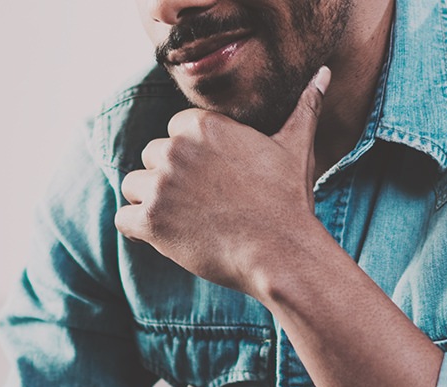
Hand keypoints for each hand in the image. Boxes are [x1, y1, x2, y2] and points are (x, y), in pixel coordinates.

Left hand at [115, 66, 333, 295]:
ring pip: (134, 186)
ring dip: (152, 203)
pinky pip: (123, 219)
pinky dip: (139, 230)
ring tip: (187, 220)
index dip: (192, 158)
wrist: (281, 252)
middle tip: (204, 203)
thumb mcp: (296, 147)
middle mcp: (175, 148)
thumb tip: (323, 74)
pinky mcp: (150, 220)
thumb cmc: (288, 200)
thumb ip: (304, 107)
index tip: (214, 179)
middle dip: (170, 179)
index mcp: (202, 125)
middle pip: (151, 157)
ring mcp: (160, 184)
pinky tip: (168, 236)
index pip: (174, 132)